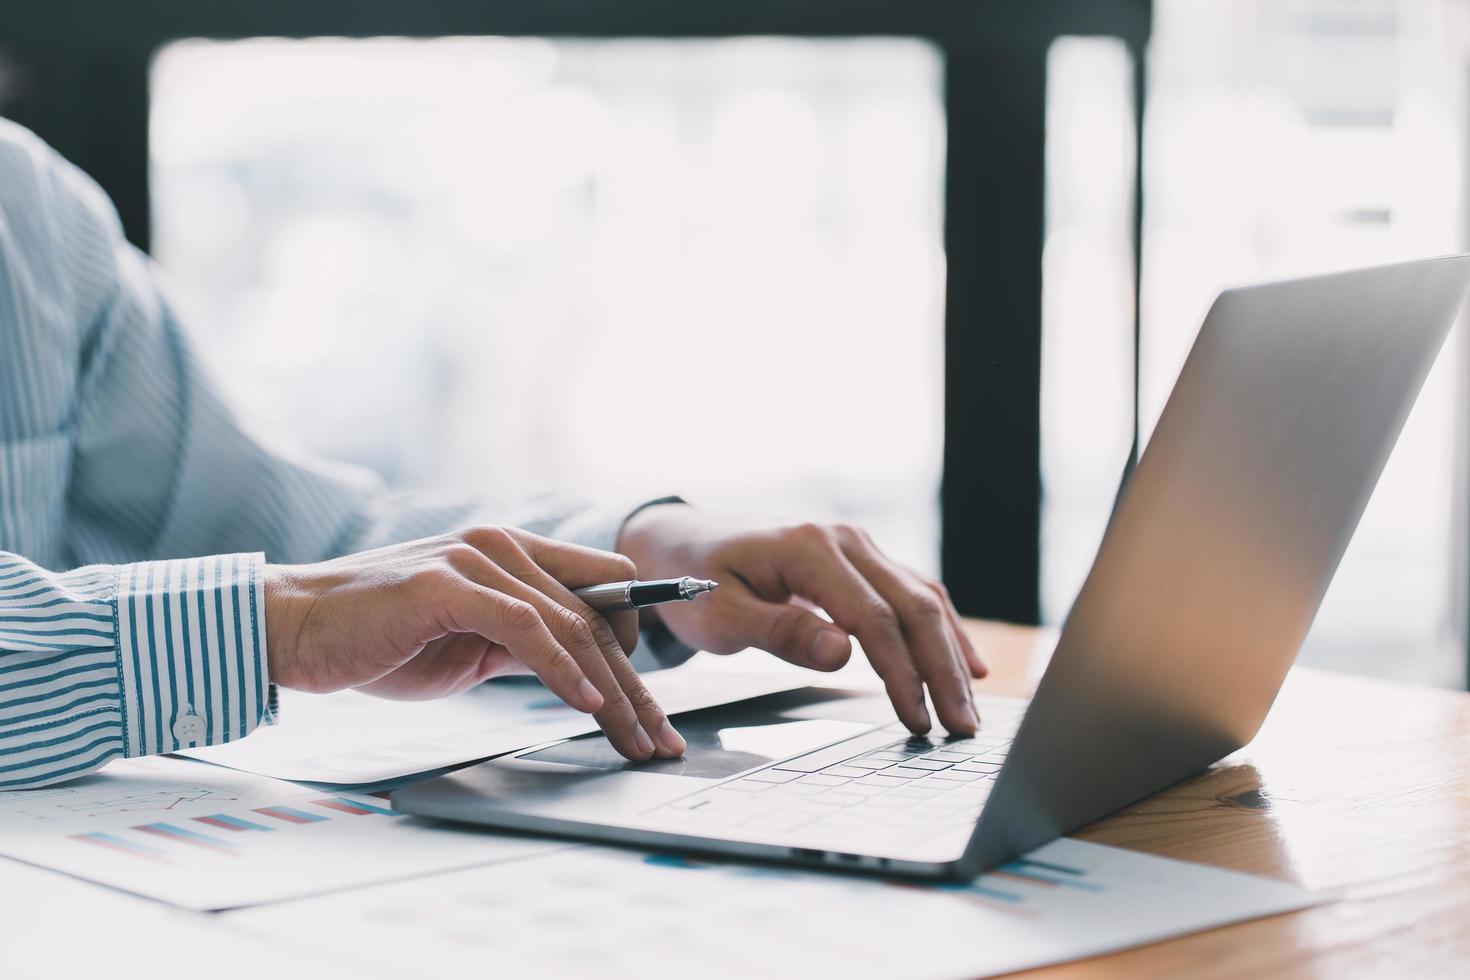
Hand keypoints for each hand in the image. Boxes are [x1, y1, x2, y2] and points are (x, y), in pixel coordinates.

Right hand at [263, 527, 685, 760]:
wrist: (294, 626)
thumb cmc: (375, 638)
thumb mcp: (464, 642)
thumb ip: (518, 643)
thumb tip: (574, 671)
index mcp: (511, 552)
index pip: (602, 589)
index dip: (635, 647)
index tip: (649, 707)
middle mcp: (502, 545)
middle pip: (599, 613)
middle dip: (636, 685)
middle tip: (657, 739)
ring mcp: (477, 560)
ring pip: (573, 623)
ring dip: (612, 690)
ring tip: (632, 738)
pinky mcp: (449, 585)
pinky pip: (527, 628)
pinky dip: (561, 669)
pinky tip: (585, 704)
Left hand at [619, 506, 986, 735]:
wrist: (683, 542)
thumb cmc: (694, 582)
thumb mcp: (719, 614)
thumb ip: (780, 631)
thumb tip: (843, 653)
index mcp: (810, 548)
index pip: (875, 618)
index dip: (901, 673)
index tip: (917, 721)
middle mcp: (844, 539)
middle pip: (915, 606)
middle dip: (943, 670)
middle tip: (962, 726)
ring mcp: (857, 545)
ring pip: (923, 598)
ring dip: (950, 654)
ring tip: (966, 707)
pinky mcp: (861, 560)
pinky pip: (913, 592)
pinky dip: (942, 629)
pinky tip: (965, 663)